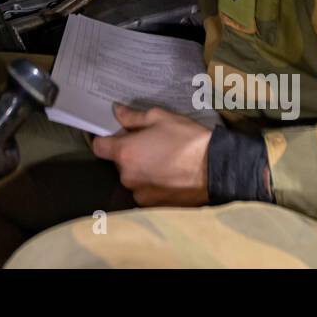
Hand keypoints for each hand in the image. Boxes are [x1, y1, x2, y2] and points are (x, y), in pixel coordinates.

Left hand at [91, 103, 211, 206]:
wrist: (216, 168)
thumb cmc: (188, 139)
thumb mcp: (160, 118)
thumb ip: (133, 117)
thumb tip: (116, 112)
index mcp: (126, 153)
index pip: (99, 147)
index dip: (106, 140)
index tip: (118, 136)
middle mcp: (127, 176)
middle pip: (118, 163)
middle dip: (129, 154)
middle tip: (150, 145)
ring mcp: (140, 193)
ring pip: (132, 178)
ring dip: (141, 171)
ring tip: (163, 162)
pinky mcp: (153, 205)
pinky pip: (145, 191)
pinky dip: (152, 184)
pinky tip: (169, 176)